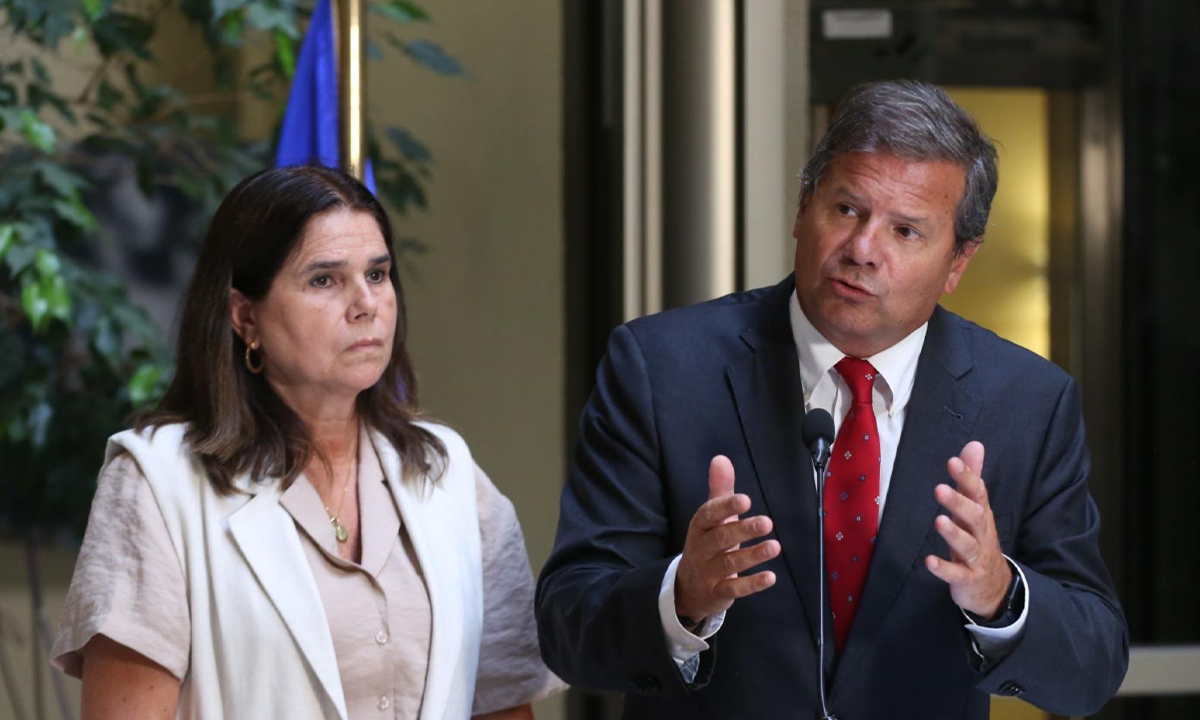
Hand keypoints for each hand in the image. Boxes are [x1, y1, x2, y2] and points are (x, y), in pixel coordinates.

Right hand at [674, 455, 779, 622]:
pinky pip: (734, 589)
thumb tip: (721, 459)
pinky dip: (752, 584)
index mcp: (700, 527)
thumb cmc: (707, 544)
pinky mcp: (718, 593)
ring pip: (729, 564)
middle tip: (767, 522)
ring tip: (774, 547)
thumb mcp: (711, 518)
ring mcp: (708, 572)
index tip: (745, 500)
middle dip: (743, 530)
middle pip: (720, 538)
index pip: (709, 515)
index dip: (725, 507)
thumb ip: (719, 490)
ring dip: (752, 555)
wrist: (688, 587)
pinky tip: (770, 577)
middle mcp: (701, 549)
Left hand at [924, 441, 1011, 618]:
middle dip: (959, 503)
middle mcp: (981, 535)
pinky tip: (929, 561)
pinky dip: (944, 568)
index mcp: (981, 516)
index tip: (953, 461)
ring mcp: (976, 558)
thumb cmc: (980, 541)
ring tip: (938, 520)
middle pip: (975, 517)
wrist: (995, 588)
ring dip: (953, 533)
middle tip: (939, 488)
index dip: (967, 477)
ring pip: (967, 545)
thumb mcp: (977, 509)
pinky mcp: (968, 579)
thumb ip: (972, 478)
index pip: (977, 493)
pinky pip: (957, 574)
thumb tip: (974, 444)